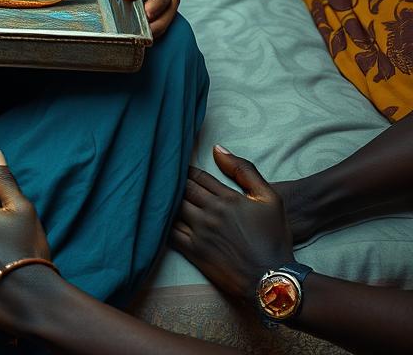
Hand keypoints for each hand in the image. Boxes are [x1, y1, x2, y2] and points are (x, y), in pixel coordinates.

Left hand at [108, 0, 178, 38]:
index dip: (156, 7)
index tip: (146, 16)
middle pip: (169, 11)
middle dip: (158, 24)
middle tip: (142, 35)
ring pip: (165, 18)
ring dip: (154, 29)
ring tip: (140, 38)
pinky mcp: (154, 6)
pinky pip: (156, 19)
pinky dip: (149, 28)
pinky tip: (138, 35)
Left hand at [171, 145, 294, 302]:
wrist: (273, 281)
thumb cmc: (274, 238)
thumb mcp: (270, 198)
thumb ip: (244, 170)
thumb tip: (217, 148)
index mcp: (227, 198)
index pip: (196, 176)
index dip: (185, 170)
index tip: (176, 164)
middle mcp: (210, 212)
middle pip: (182, 189)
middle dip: (171, 180)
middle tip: (160, 173)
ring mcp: (200, 232)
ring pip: (174, 208)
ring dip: (165, 199)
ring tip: (156, 190)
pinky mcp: (194, 251)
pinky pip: (170, 232)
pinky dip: (162, 222)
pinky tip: (159, 217)